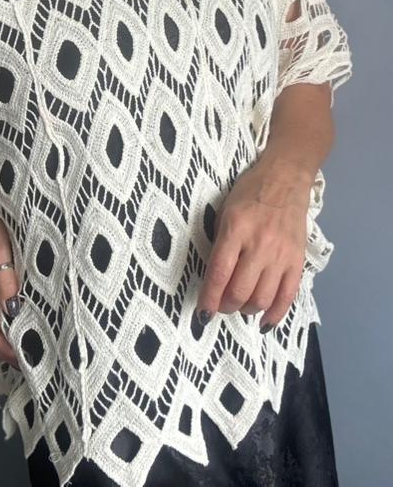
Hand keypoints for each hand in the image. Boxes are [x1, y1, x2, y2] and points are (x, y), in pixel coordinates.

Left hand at [196, 160, 310, 330]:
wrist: (285, 179)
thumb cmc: (249, 193)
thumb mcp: (225, 212)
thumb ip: (220, 244)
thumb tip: (215, 279)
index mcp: (236, 230)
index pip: (219, 273)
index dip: (208, 299)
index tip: (202, 313)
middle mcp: (260, 245)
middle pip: (240, 291)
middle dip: (225, 306)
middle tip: (220, 305)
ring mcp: (281, 255)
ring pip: (262, 299)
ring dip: (246, 310)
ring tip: (240, 305)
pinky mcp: (297, 261)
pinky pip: (287, 296)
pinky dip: (274, 315)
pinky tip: (264, 322)